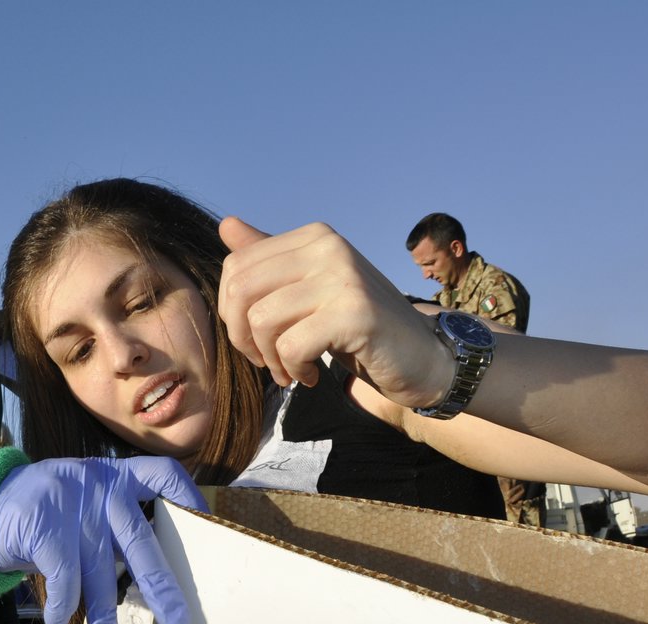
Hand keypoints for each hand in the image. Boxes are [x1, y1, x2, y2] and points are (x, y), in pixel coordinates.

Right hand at [0, 457, 205, 623]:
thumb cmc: (46, 514)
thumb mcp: (84, 501)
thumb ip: (114, 523)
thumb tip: (159, 577)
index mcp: (114, 477)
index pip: (161, 475)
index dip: (186, 498)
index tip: (206, 527)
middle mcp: (99, 488)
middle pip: (139, 539)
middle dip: (160, 585)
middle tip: (178, 622)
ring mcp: (71, 505)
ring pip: (100, 569)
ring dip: (106, 613)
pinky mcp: (44, 526)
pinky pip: (65, 577)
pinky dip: (65, 605)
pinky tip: (60, 621)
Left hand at [217, 217, 453, 409]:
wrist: (421, 356)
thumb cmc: (358, 326)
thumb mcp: (309, 288)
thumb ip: (269, 260)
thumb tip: (226, 224)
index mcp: (315, 237)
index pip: (237, 266)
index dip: (232, 312)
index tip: (257, 338)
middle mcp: (329, 248)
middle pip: (241, 290)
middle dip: (242, 336)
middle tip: (266, 360)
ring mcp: (343, 278)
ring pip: (262, 320)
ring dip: (270, 359)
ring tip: (291, 370)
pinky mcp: (355, 314)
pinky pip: (291, 346)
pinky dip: (293, 369)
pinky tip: (311, 375)